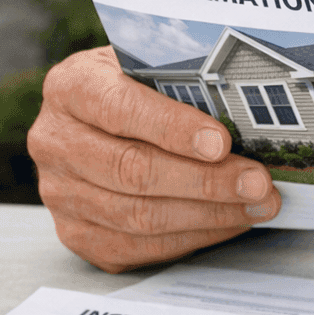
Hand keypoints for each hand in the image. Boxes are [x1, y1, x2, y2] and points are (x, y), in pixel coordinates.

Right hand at [28, 46, 279, 271]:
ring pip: (137, 216)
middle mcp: (55, 141)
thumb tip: (246, 113)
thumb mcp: (152, 68)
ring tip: (257, 205)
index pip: (120, 109)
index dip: (173, 128)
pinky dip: (192, 237)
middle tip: (258, 182)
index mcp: (72, 87)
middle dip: (205, 181)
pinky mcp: (76, 232)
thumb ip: (185, 84)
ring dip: (208, 215)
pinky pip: (137, 246)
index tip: (221, 143)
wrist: (99, 120)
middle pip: (132, 171)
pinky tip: (229, 223)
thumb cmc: (137, 90)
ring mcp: (60, 192)